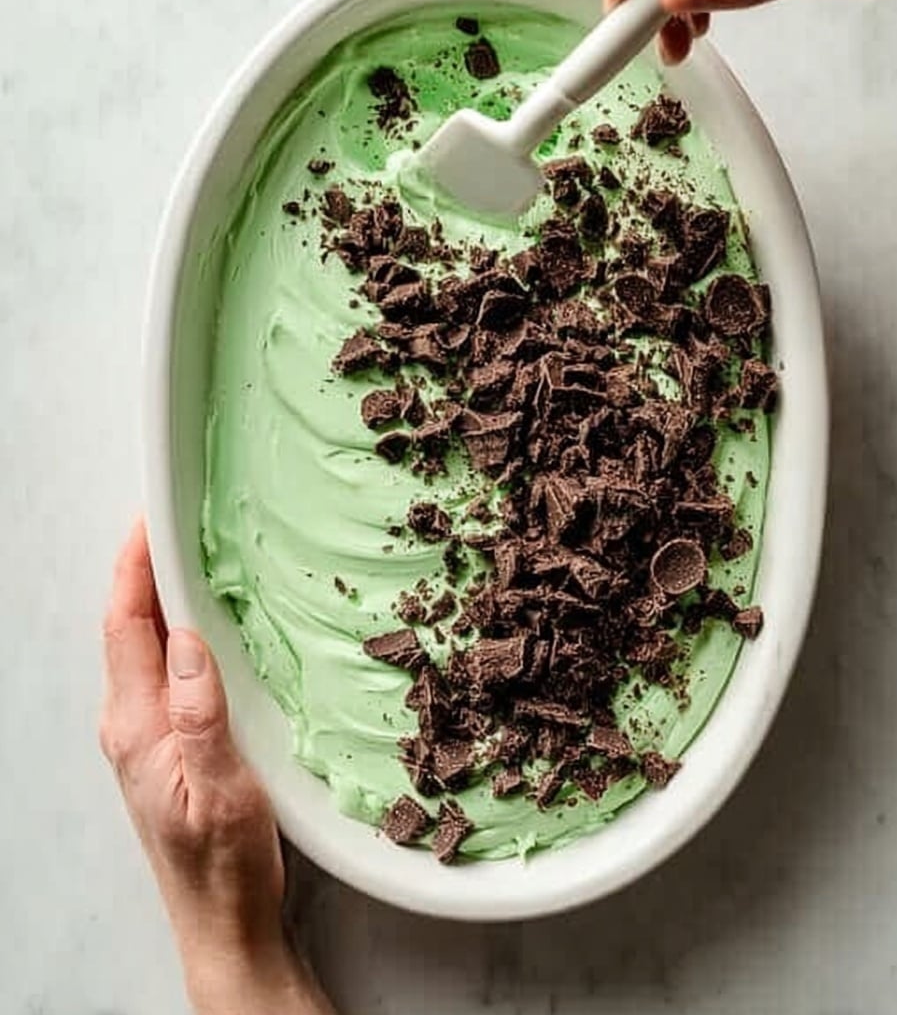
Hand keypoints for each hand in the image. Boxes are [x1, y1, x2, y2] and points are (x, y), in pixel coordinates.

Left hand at [99, 521, 333, 1014]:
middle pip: (127, 626)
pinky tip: (204, 621)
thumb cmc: (224, 869)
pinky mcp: (163, 743)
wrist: (223, 923)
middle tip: (175, 519)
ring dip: (159, 594)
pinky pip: (160, 667)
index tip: (151, 518)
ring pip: (144, 645)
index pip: (126, 625)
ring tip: (190, 553)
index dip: (134, 566)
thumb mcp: (222, 792)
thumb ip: (199, 715)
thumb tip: (188, 639)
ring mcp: (143, 734)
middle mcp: (130, 725)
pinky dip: (174, 627)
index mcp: (137, 728)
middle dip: (143, 566)